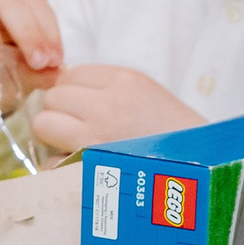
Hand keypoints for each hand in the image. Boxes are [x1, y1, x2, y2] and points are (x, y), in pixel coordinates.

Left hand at [31, 65, 200, 152]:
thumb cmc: (174, 134)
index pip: (69, 75)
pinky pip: (52, 163)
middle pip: (52, 98)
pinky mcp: (87, 168)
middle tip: (77, 127)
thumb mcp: (147, 93)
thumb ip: (109, 87)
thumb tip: (65, 89)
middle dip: (60, 112)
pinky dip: (61, 167)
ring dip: (53, 136)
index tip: (83, 105)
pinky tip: (80, 168)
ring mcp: (94, 137)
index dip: (73, 92)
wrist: (200, 169)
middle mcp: (106, 104)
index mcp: (123, 80)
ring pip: (43, 125)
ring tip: (75, 145)